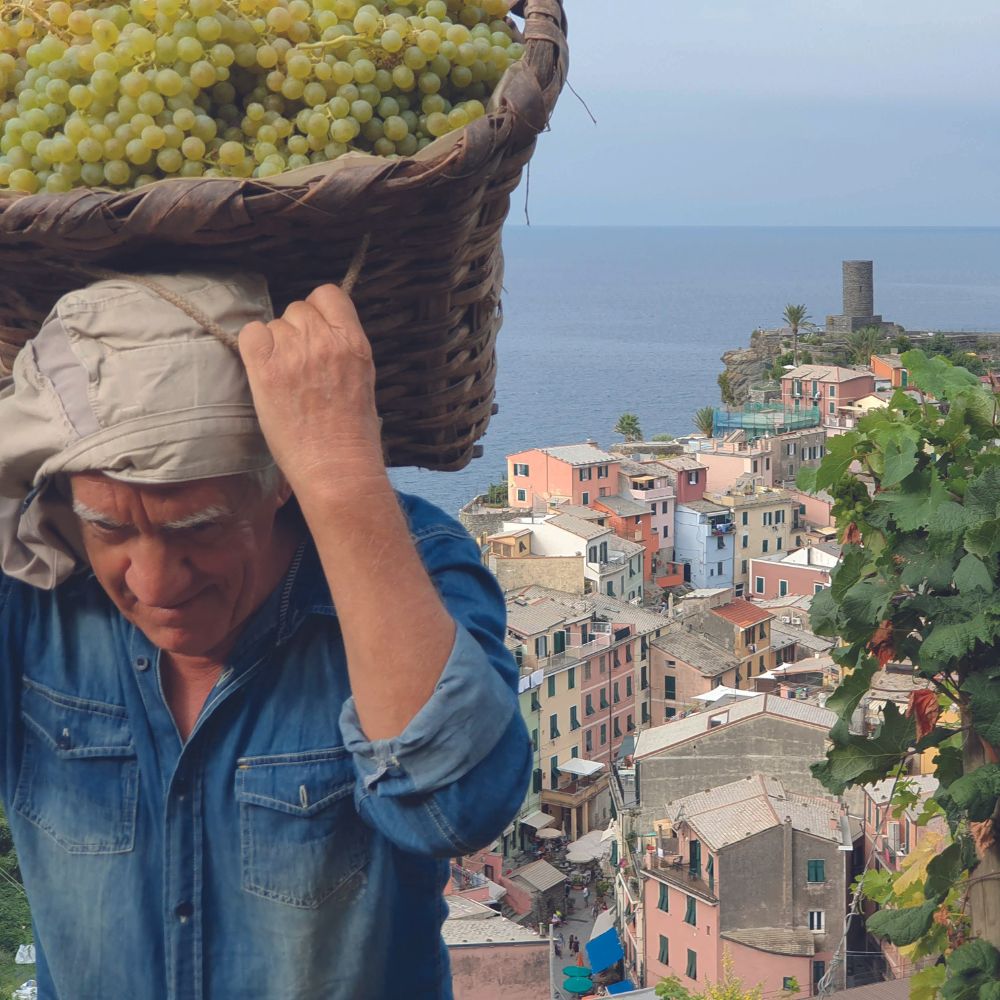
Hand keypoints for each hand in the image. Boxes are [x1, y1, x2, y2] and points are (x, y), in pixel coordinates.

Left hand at [239, 284, 384, 496]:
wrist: (336, 466)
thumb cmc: (352, 434)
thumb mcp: (362, 379)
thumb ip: (342, 349)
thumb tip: (319, 334)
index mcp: (354, 342)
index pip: (328, 295)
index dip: (318, 309)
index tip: (315, 330)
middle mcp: (324, 340)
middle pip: (298, 309)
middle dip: (296, 332)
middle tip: (299, 366)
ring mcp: (294, 353)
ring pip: (274, 325)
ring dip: (276, 345)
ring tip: (285, 380)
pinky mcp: (266, 369)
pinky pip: (250, 334)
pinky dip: (253, 349)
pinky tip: (264, 373)